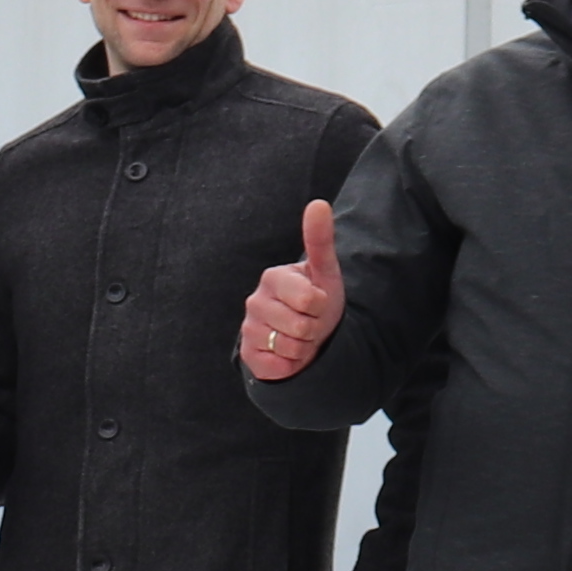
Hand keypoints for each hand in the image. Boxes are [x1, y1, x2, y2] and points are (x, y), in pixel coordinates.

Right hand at [239, 200, 340, 383]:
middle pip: (301, 326)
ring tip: (299, 337)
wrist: (305, 335)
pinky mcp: (247, 355)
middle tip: (310, 323)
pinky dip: (290, 365)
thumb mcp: (324, 271)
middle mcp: (255, 301)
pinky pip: (278, 367)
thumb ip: (320, 239)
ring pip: (290, 347)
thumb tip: (319, 203)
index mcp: (272, 277)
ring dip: (303, 348)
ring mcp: (248, 329)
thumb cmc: (317, 300)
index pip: (309, 299)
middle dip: (314, 329)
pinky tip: (287, 353)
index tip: (317, 302)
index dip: (321, 306)